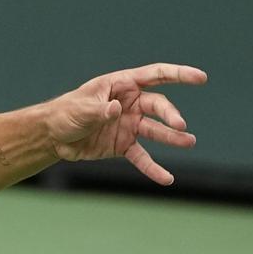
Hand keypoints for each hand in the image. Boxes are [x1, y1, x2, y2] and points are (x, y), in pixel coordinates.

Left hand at [48, 64, 207, 185]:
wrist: (52, 137)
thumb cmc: (66, 113)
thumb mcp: (80, 109)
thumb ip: (99, 110)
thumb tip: (116, 110)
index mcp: (122, 85)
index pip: (157, 76)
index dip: (179, 74)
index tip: (200, 79)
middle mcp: (131, 104)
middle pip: (158, 106)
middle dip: (170, 115)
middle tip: (180, 126)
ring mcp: (129, 125)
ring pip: (155, 131)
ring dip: (171, 138)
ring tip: (189, 142)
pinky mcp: (123, 146)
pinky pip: (141, 157)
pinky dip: (153, 168)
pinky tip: (167, 179)